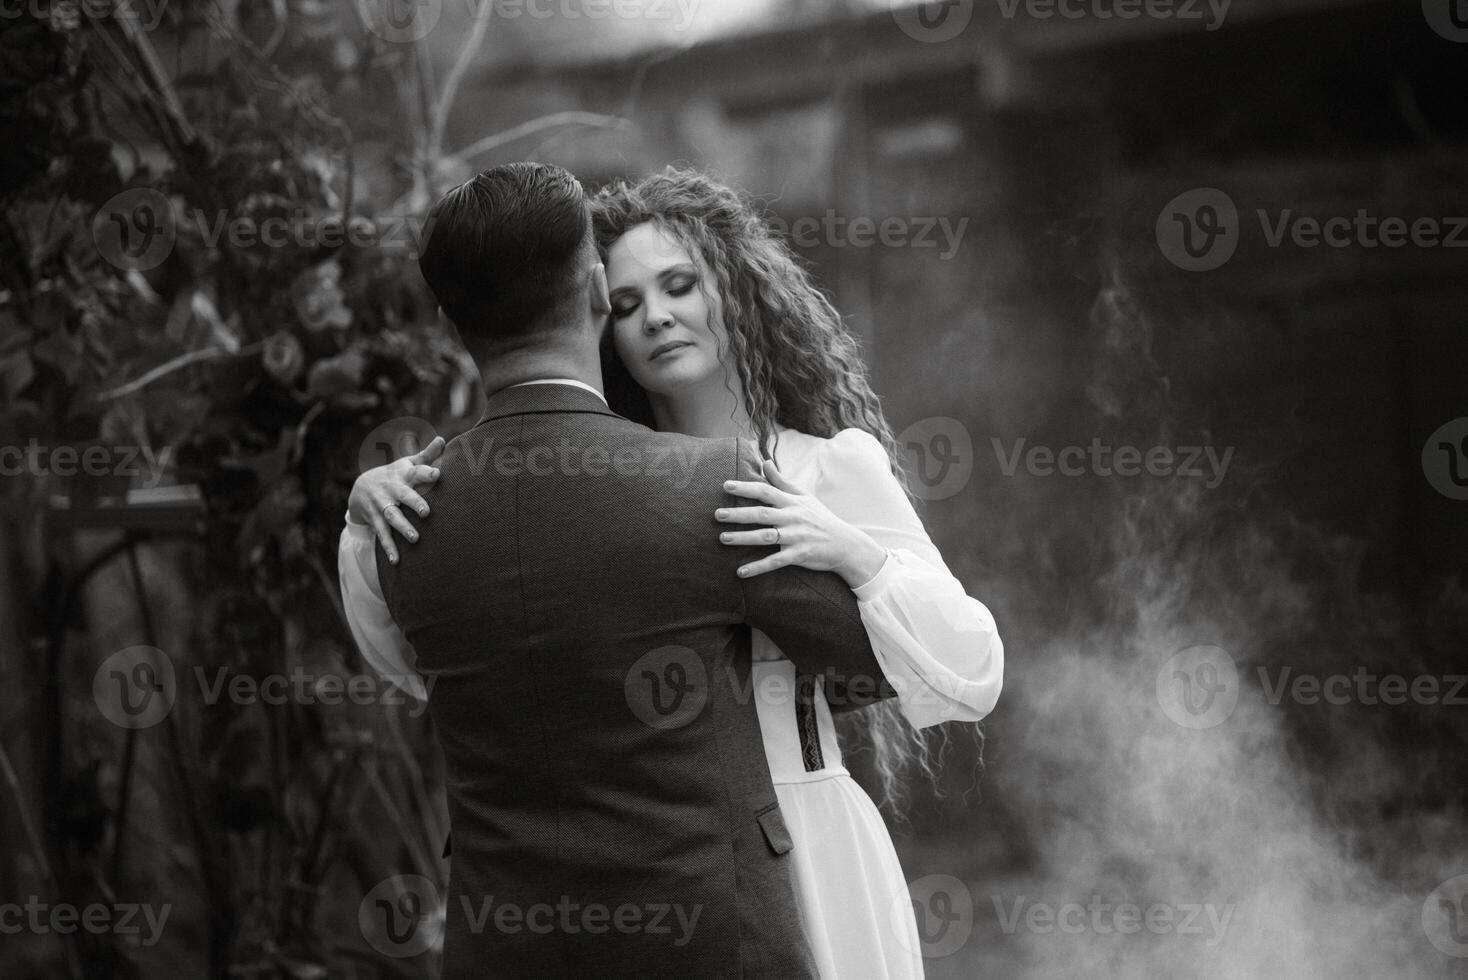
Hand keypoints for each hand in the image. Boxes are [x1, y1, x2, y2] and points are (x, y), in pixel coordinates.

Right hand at [348, 436, 444, 562]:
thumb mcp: (408, 464)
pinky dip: (389, 548)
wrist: (361, 487)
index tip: (438, 473)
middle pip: (403, 495)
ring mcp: (382, 505)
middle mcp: (392, 489)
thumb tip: (443, 439)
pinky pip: (382, 534)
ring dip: (403, 527)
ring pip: (392, 517)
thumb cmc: (395, 475)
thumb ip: (427, 455)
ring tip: (415, 539)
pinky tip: (397, 561)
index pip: (416, 471)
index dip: (427, 472)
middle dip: (414, 502)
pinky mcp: (375, 519)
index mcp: (403, 475)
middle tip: (426, 512)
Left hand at [716, 458, 887, 586]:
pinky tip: (740, 572)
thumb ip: (781, 481)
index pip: (765, 491)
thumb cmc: (821, 518)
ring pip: (765, 537)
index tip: (725, 486)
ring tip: (722, 538)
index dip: (745, 487)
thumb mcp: (804, 496)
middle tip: (717, 514)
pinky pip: (775, 561)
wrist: (845, 544)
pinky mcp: (799, 555)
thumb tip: (765, 462)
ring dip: (743, 538)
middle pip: (762, 514)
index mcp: (792, 502)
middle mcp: (792, 518)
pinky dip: (758, 567)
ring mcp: (795, 537)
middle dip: (738, 513)